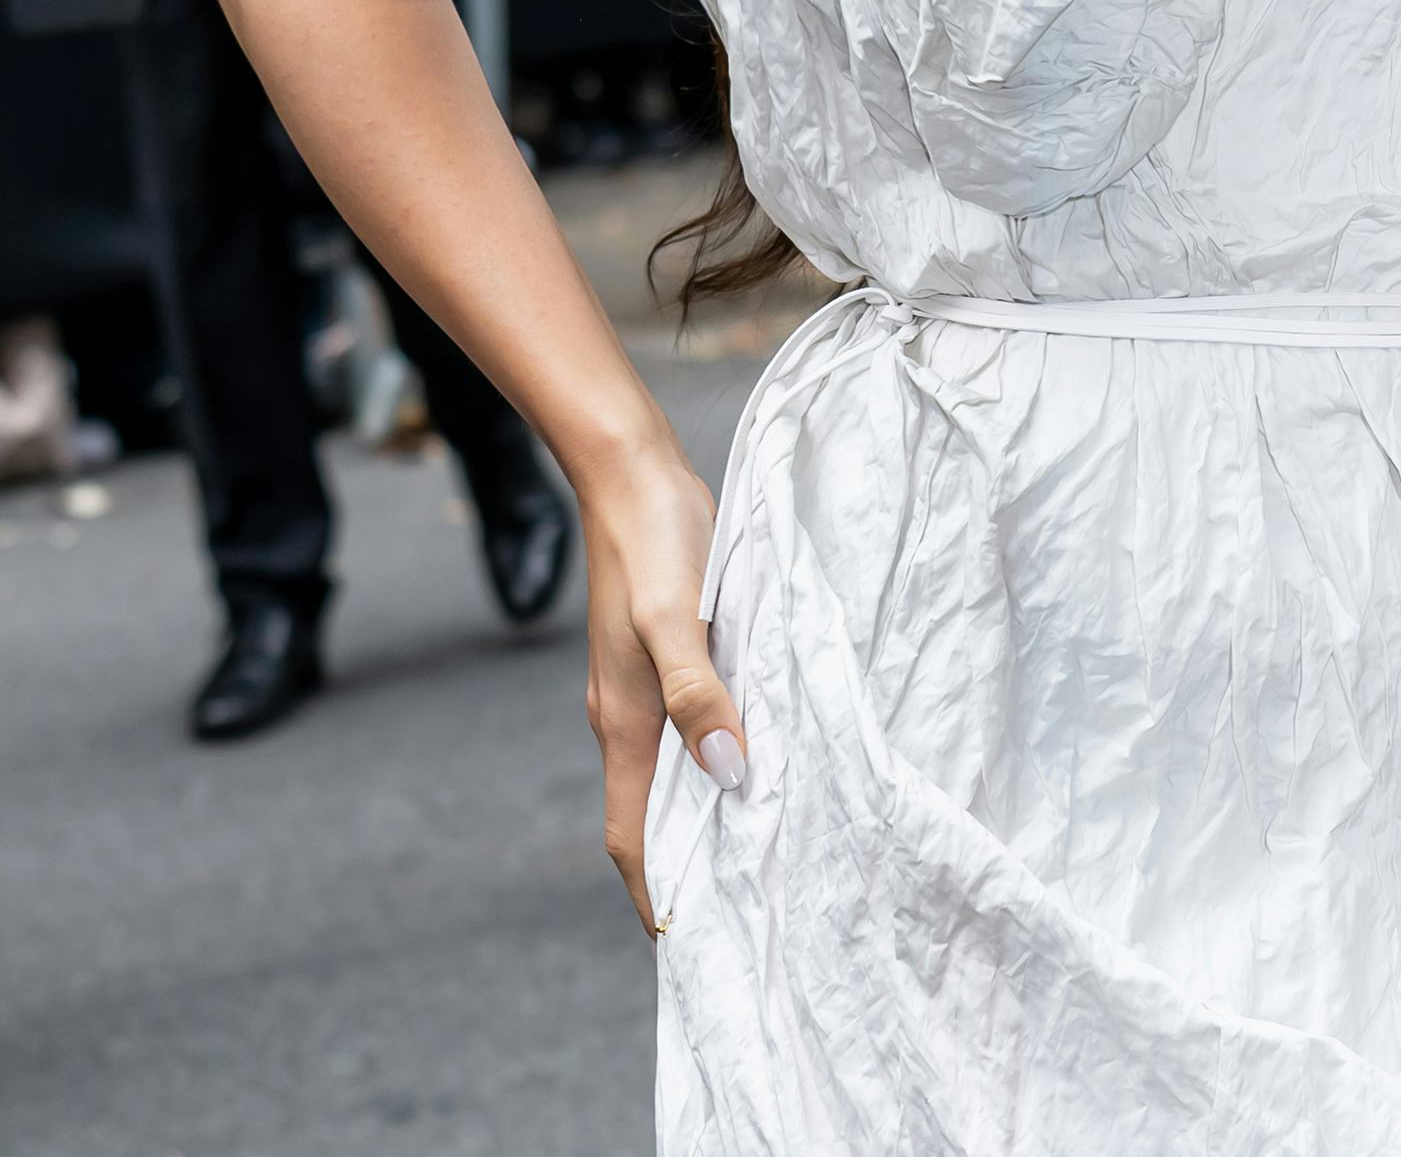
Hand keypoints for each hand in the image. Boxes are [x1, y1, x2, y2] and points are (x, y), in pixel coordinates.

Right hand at [579, 438, 745, 934]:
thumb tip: (728, 773)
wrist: (631, 472)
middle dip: (688, 867)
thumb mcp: (676, 618)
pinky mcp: (674, 654)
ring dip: (709, 811)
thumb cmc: (652, 541)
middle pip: (654, 815)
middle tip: (745, 910)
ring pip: (675, 771)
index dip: (657, 893)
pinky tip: (762, 751)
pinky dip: (720, 753)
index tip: (690, 943)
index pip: (634, 836)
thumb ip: (699, 694)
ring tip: (763, 847)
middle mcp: (629, 716)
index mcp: (622, 722)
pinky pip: (693, 725)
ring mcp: (648, 686)